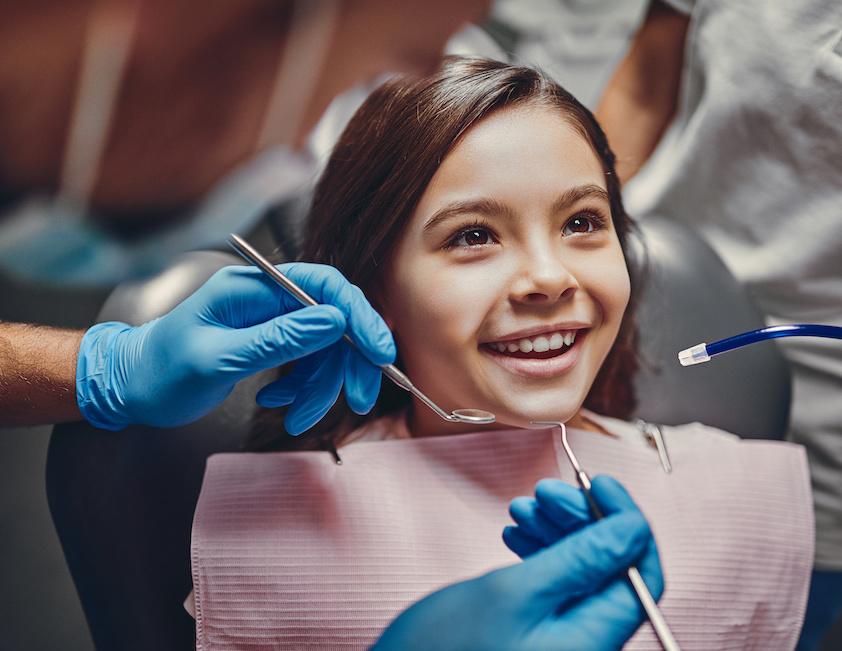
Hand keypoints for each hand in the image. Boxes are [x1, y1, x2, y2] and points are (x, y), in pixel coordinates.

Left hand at [76, 263, 394, 430]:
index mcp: (252, 288)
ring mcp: (269, 321)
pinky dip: (301, 389)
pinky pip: (305, 363)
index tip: (380, 351)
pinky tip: (278, 405)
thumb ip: (277, 338)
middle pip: (332, 320)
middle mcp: (266, 298)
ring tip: (298, 420)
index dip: (359, 315)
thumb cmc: (161, 371)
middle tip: (356, 400)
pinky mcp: (270, 342)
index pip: (323, 286)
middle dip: (347, 363)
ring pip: (322, 348)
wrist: (131, 387)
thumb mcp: (219, 358)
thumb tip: (334, 320)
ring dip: (321, 387)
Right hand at [373, 475, 661, 650]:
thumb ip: (579, 561)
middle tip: (545, 490)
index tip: (598, 482)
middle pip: (609, 567)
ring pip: (581, 570)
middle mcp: (586, 642)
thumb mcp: (513, 594)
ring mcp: (562, 638)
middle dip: (582, 519)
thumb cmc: (445, 650)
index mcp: (593, 640)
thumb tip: (633, 529)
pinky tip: (516, 534)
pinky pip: (556, 584)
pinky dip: (541, 552)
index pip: (639, 573)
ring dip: (558, 530)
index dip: (625, 521)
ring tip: (522, 507)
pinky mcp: (539, 632)